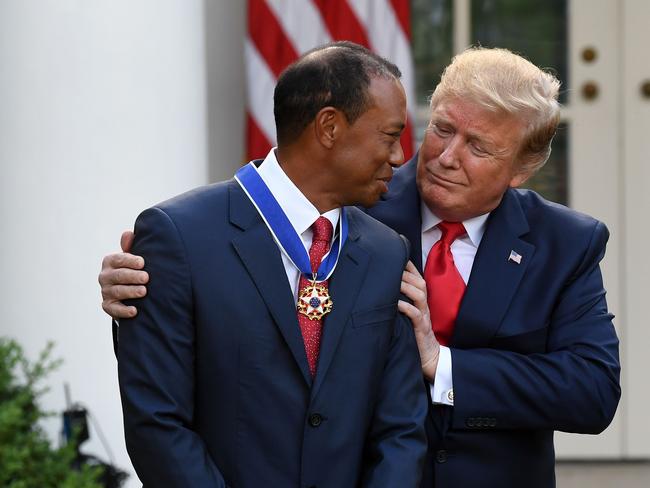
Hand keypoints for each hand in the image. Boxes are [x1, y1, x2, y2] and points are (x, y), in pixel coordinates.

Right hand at [99, 230, 148, 318]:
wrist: (129, 291)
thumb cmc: (133, 269)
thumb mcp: (132, 257)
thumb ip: (130, 246)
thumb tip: (128, 234)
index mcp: (110, 261)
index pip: (118, 259)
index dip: (130, 261)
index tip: (142, 262)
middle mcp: (104, 276)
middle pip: (117, 276)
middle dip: (132, 276)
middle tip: (146, 277)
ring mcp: (105, 291)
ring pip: (116, 291)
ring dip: (130, 291)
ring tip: (144, 291)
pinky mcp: (108, 306)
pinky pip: (113, 309)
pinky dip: (123, 311)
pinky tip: (134, 310)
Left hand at [398, 260, 439, 381]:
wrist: (430, 360)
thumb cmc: (415, 338)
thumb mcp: (407, 318)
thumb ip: (400, 305)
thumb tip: (380, 293)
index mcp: (420, 303)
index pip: (417, 279)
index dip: (408, 267)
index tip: (396, 255)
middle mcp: (423, 307)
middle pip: (419, 283)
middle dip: (406, 272)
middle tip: (391, 264)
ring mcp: (424, 317)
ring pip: (419, 295)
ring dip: (406, 286)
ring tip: (393, 279)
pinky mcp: (421, 330)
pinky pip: (416, 315)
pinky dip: (406, 307)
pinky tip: (396, 303)